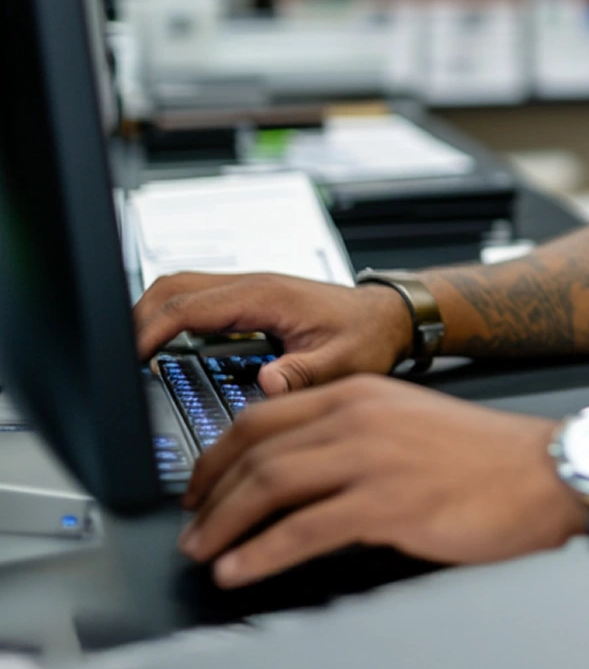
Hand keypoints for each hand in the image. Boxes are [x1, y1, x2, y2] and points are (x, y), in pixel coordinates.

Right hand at [133, 272, 413, 394]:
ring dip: (153, 313)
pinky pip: (198, 299)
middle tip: (122, 359)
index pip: (191, 304)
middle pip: (174, 285)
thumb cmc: (369, 334)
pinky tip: (167, 348)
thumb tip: (268, 383)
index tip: (130, 358)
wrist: (388, 317)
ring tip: (135, 355)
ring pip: (182, 287)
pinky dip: (172, 317)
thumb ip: (305, 374)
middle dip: (139, 317)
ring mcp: (249, 289)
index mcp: (267, 295)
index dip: (152, 329)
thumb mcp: (344, 362)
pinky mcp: (249, 300)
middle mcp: (253, 285)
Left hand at [177, 375, 586, 585]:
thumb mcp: (409, 424)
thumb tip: (297, 472)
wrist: (544, 470)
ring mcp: (372, 459)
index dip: (217, 454)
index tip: (200, 486)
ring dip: (224, 526)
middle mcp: (360, 417)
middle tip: (192, 527)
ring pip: (270, 486)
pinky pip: (302, 531)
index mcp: (362, 393)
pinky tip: (241, 570)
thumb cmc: (485, 457)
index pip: (262, 414)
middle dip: (209, 494)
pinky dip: (260, 555)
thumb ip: (355, 434)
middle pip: (255, 449)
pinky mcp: (387, 503)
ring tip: (204, 553)